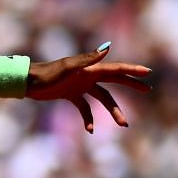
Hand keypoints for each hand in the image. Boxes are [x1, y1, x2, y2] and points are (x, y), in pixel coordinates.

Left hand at [26, 42, 151, 132]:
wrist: (29, 82)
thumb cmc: (48, 73)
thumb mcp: (68, 67)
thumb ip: (88, 59)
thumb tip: (108, 47)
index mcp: (91, 68)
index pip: (116, 69)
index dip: (133, 70)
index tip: (148, 73)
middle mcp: (89, 75)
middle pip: (115, 81)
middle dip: (132, 85)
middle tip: (147, 90)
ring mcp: (81, 86)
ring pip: (103, 98)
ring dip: (113, 110)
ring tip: (124, 124)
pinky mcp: (71, 95)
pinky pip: (85, 108)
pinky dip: (88, 118)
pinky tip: (90, 130)